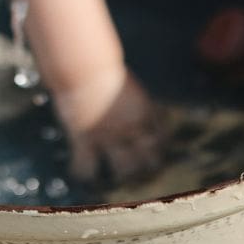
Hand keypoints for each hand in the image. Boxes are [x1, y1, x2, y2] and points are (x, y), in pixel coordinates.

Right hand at [55, 70, 166, 185]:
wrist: (83, 67)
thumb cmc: (102, 67)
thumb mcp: (125, 82)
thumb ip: (131, 100)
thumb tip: (131, 108)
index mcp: (145, 111)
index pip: (162, 137)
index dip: (161, 147)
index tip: (157, 150)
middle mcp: (131, 128)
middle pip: (148, 161)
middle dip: (146, 168)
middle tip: (140, 172)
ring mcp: (108, 137)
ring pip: (123, 171)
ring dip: (120, 174)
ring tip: (115, 176)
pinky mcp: (85, 140)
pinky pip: (86, 168)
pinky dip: (83, 172)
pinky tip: (80, 172)